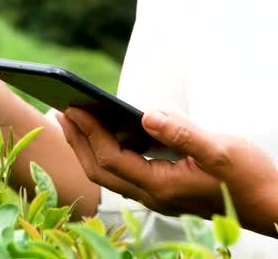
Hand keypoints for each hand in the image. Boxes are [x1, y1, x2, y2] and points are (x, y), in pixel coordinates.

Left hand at [57, 108, 277, 236]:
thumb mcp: (222, 151)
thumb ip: (184, 134)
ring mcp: (154, 196)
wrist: (270, 207)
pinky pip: (121, 173)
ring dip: (87, 147)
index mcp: (162, 186)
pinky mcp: (160, 191)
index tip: (72, 107)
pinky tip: (104, 135)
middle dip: (77, 140)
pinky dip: (105, 153)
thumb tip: (148, 115)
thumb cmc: (249, 178)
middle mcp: (152, 195)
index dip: (89, 133)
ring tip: (72, 120)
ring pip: (108, 174)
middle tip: (59, 111)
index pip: (111, 158)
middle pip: (100, 170)